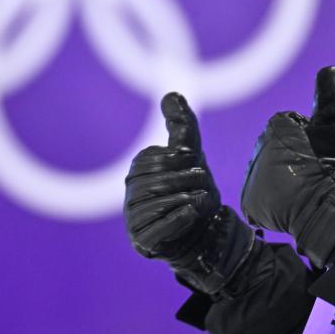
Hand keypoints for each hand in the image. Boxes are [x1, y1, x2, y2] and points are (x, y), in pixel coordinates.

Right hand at [125, 93, 254, 295]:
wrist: (202, 232)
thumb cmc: (194, 190)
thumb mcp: (191, 155)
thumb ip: (181, 125)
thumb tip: (171, 94)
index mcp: (139, 167)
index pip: (163, 158)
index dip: (187, 161)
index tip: (197, 169)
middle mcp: (131, 191)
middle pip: (162, 181)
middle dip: (189, 182)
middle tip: (203, 187)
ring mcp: (133, 216)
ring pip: (161, 203)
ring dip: (188, 201)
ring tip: (200, 202)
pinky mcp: (141, 239)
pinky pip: (158, 227)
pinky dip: (179, 220)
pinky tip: (192, 214)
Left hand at [240, 66, 334, 268]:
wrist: (323, 207)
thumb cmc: (330, 165)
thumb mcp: (334, 125)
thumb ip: (330, 95)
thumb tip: (330, 68)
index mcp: (274, 126)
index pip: (293, 130)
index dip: (311, 142)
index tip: (321, 153)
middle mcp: (257, 147)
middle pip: (280, 151)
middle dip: (294, 159)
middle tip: (313, 171)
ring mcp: (252, 175)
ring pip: (272, 173)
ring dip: (285, 179)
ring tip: (304, 187)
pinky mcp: (250, 199)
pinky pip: (261, 197)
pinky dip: (274, 201)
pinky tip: (289, 203)